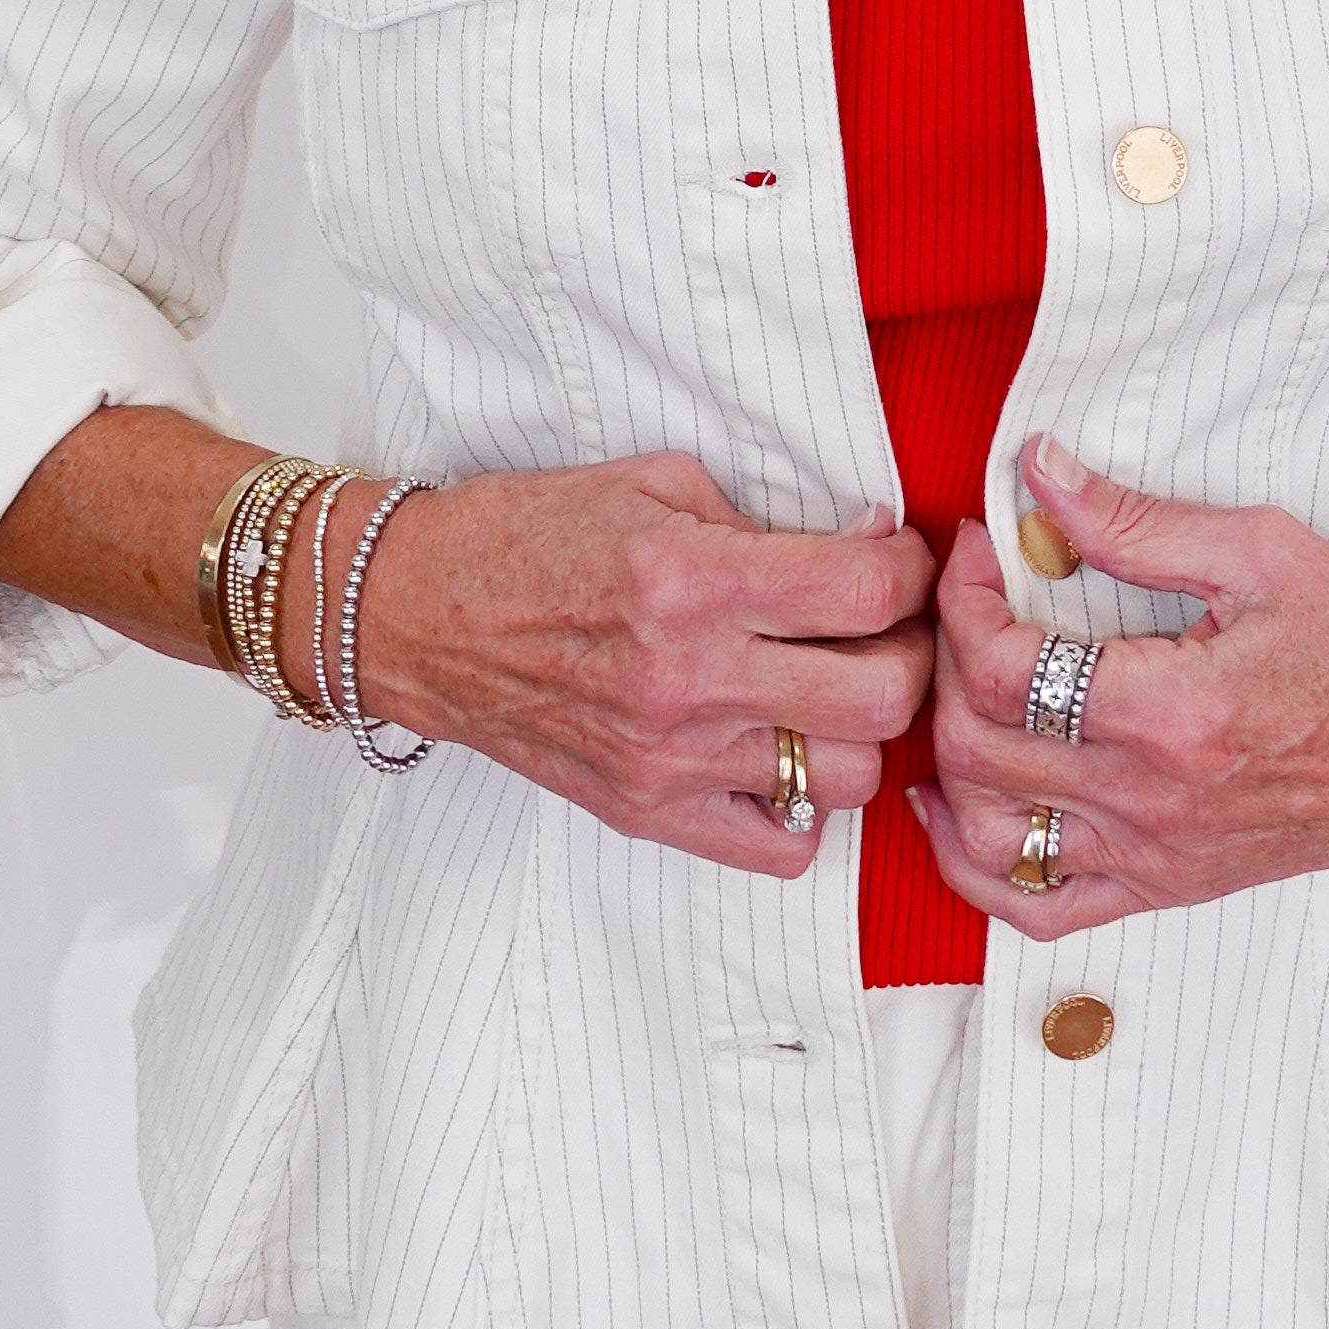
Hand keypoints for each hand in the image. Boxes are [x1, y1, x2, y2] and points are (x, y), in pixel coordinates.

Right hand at [354, 454, 934, 880]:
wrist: (416, 614)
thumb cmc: (528, 535)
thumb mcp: (652, 482)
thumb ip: (763, 516)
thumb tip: (867, 539)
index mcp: (691, 578)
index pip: (868, 592)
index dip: (910, 568)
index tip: (897, 557)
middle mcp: (688, 677)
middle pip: (884, 696)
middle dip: (911, 650)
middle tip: (886, 626)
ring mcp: (670, 758)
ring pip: (848, 777)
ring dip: (860, 731)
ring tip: (830, 689)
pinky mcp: (646, 811)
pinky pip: (780, 847)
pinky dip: (802, 806)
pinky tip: (779, 751)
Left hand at [916, 436, 1328, 932]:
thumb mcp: (1258, 551)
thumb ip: (1134, 522)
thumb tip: (1039, 474)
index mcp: (1175, 714)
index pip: (1002, 671)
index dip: (964, 601)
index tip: (980, 553)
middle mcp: (1155, 801)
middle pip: (975, 751)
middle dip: (943, 665)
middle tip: (968, 607)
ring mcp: (1158, 858)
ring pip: (988, 836)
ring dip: (947, 763)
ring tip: (962, 692)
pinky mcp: (1168, 887)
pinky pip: (1039, 909)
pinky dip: (977, 864)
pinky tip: (964, 806)